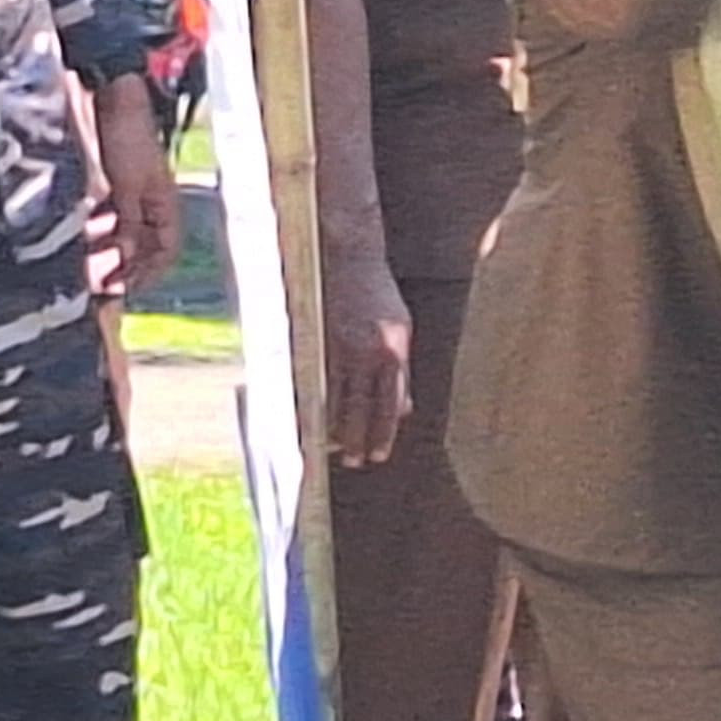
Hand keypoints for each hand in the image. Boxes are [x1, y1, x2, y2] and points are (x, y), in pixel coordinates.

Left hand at [94, 74, 182, 288]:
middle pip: (146, 245)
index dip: (148, 273)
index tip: (122, 290)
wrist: (111, 97)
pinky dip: (96, 229)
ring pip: (124, 232)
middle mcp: (153, 201)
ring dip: (107, 250)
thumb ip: (131, 224)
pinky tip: (78, 234)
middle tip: (99, 286)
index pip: (167, 250)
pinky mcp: (114, 180)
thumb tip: (131, 260)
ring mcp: (133, 190)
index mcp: (165, 203)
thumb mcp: (127, 186)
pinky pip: (108, 215)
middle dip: (126, 267)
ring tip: (84, 264)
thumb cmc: (126, 138)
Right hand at [322, 246, 413, 470]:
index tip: (379, 454)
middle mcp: (370, 352)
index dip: (384, 431)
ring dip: (336, 427)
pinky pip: (318, 381)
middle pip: (363, 406)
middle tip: (356, 462)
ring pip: (337, 398)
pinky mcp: (320, 339)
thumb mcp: (401, 331)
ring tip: (334, 451)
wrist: (351, 259)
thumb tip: (404, 409)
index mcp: (396, 351)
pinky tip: (315, 422)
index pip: (390, 403)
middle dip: (359, 438)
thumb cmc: (380, 297)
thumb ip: (402, 371)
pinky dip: (317, 404)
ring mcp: (342, 346)